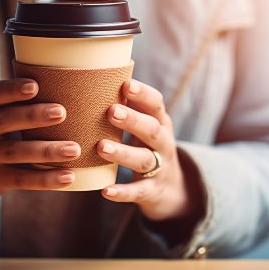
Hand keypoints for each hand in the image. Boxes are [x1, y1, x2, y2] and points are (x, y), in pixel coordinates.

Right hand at [0, 79, 80, 199]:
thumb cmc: (2, 124)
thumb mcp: (0, 107)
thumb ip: (22, 96)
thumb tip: (70, 81)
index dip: (11, 90)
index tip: (35, 86)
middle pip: (3, 121)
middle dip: (32, 116)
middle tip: (61, 113)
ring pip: (15, 152)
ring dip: (46, 151)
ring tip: (74, 149)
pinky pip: (22, 179)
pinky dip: (46, 179)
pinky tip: (68, 176)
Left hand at [97, 79, 193, 220]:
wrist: (173, 190)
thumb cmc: (147, 147)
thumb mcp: (145, 126)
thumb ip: (128, 107)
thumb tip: (95, 77)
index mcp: (160, 123)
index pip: (156, 104)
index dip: (143, 94)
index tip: (126, 85)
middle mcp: (163, 143)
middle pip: (151, 130)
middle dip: (133, 120)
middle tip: (111, 111)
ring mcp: (160, 168)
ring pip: (143, 159)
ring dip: (123, 153)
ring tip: (101, 147)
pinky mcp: (152, 192)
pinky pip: (138, 192)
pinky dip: (123, 192)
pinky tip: (105, 191)